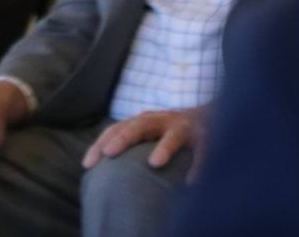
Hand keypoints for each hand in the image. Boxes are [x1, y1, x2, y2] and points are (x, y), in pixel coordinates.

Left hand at [82, 107, 207, 180]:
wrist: (212, 117)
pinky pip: (203, 153)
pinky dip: (198, 166)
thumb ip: (133, 147)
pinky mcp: (206, 139)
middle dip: (123, 139)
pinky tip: (191, 182)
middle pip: (138, 126)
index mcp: (143, 121)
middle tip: (109, 154)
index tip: (87, 165)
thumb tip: (109, 175)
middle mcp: (160, 121)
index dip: (100, 144)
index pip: (116, 129)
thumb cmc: (172, 133)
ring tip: (154, 164)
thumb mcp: (150, 135)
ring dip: (163, 148)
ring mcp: (184, 128)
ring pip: (173, 135)